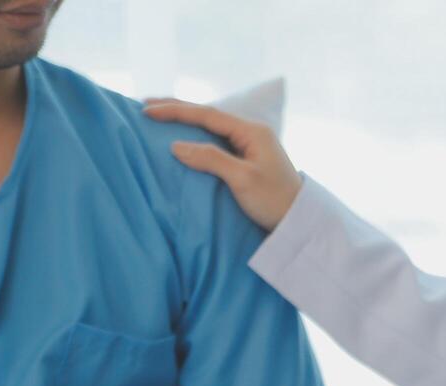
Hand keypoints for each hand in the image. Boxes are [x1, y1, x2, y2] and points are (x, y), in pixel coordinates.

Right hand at [143, 98, 302, 231]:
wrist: (299, 222)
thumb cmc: (274, 201)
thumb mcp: (242, 180)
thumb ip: (211, 159)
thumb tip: (176, 145)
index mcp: (251, 131)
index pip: (207, 114)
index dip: (175, 111)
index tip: (147, 110)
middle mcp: (251, 132)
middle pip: (208, 115)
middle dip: (177, 108)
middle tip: (146, 104)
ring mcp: (251, 145)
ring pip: (212, 126)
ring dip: (186, 120)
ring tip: (160, 116)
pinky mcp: (249, 160)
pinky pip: (217, 140)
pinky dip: (197, 136)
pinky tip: (186, 138)